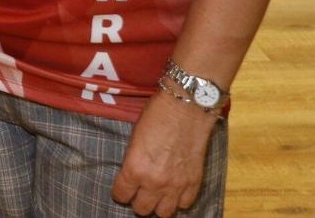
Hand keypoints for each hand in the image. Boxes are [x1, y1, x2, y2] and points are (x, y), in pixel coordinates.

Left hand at [111, 90, 215, 216]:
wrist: (187, 106)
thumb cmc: (156, 115)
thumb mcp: (135, 138)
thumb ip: (133, 161)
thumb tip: (133, 175)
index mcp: (135, 169)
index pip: (121, 195)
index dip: (120, 192)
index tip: (123, 187)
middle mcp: (154, 182)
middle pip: (142, 209)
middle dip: (138, 200)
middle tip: (139, 190)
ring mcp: (176, 185)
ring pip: (164, 213)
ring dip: (159, 204)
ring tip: (158, 194)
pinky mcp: (194, 182)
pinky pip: (185, 204)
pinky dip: (179, 199)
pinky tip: (175, 189)